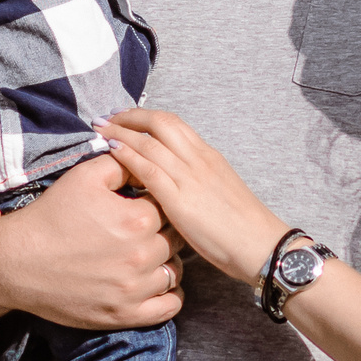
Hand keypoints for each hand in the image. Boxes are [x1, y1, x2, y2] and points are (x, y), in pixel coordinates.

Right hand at [0, 155, 184, 329]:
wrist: (14, 261)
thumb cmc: (50, 216)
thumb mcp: (84, 177)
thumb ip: (123, 163)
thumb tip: (146, 160)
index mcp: (137, 220)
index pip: (170, 207)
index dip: (159, 203)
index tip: (144, 205)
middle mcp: (141, 255)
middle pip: (176, 239)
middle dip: (165, 230)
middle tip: (146, 230)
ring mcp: (134, 289)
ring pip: (175, 272)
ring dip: (167, 261)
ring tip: (148, 255)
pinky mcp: (124, 314)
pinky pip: (169, 306)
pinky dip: (169, 295)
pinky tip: (155, 283)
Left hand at [100, 109, 289, 288]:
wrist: (260, 244)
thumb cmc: (241, 226)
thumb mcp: (218, 192)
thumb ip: (195, 182)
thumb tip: (170, 184)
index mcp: (209, 156)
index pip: (174, 124)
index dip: (145, 117)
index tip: (125, 118)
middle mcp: (200, 159)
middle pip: (161, 122)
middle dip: (130, 116)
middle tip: (107, 118)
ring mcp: (191, 177)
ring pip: (151, 142)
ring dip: (121, 132)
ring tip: (100, 130)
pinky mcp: (181, 199)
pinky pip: (149, 169)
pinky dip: (128, 156)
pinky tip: (112, 152)